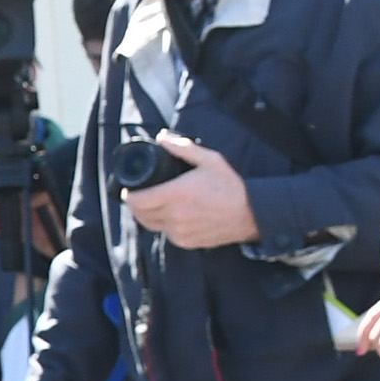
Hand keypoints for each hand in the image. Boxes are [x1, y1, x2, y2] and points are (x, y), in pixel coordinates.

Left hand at [118, 133, 260, 249]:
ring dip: (146, 216)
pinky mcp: (186, 242)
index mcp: (175, 195)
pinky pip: (166, 234)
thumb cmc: (230, 185)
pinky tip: (169, 215)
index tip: (128, 189)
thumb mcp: (209, 160)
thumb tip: (161, 138)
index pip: (137, 200)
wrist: (251, 213)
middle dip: (135, 205)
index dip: (128, 195)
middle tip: (138, 196)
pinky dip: (163, 225)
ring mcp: (179, 231)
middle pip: (139, 214)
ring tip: (151, 204)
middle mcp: (174, 216)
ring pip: (151, 226)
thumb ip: (183, 148)